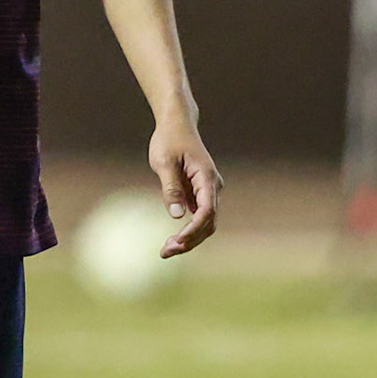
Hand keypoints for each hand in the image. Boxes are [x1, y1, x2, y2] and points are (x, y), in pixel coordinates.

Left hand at [148, 119, 220, 257]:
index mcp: (206, 177)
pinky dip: (188, 231)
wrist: (176, 124)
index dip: (193, 230)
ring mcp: (208, 191)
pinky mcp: (200, 194)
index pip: (206, 211)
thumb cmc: (169, 140)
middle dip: (190, 241)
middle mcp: (212, 186)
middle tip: (165, 252)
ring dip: (189, 239)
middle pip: (208, 222)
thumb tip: (175, 215)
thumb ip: (171, 187)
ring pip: (205, 223)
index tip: (176, 241)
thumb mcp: (164, 162)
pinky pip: (199, 217)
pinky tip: (172, 240)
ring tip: (166, 250)